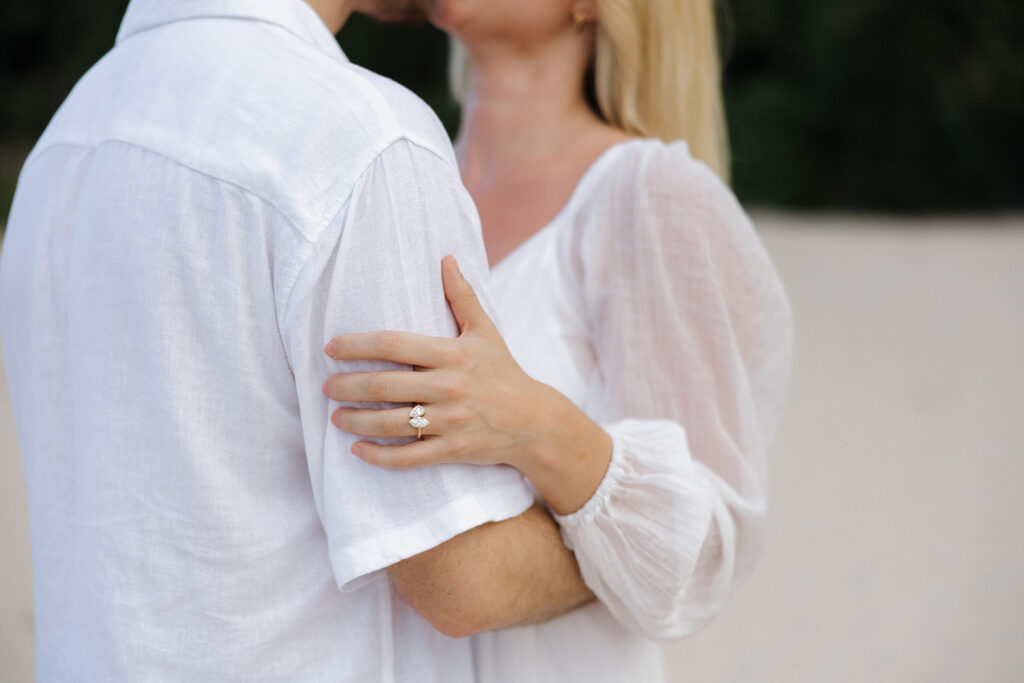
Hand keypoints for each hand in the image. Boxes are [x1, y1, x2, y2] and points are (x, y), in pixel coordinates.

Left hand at [322, 255, 610, 513]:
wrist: (534, 421)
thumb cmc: (503, 372)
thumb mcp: (486, 331)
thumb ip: (462, 296)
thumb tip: (446, 258)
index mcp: (452, 353)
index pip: (394, 344)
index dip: (357, 345)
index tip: (331, 348)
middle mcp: (450, 386)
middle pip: (384, 386)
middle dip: (347, 386)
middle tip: (325, 386)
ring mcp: (451, 420)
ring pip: (391, 424)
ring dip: (356, 421)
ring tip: (335, 417)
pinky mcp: (453, 450)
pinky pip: (408, 458)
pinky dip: (379, 456)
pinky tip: (358, 450)